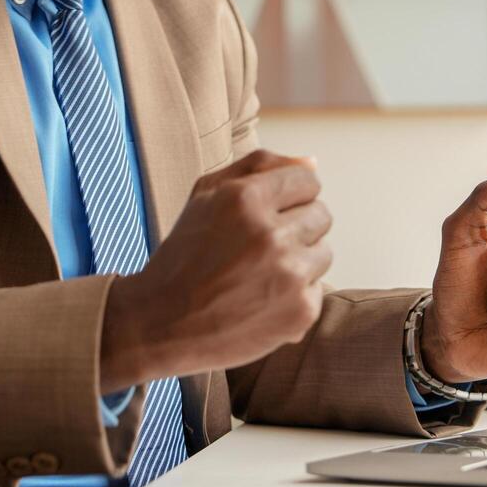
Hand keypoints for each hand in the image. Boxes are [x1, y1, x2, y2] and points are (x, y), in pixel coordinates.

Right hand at [100, 150, 331, 391]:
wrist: (162, 324)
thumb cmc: (184, 254)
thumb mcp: (206, 194)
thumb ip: (259, 166)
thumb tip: (313, 162)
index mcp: (245, 198)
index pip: (308, 180)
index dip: (290, 195)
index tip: (271, 212)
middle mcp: (271, 234)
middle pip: (321, 214)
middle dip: (295, 226)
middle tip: (260, 246)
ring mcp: (289, 274)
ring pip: (324, 252)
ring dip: (299, 260)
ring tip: (260, 273)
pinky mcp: (300, 311)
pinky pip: (317, 288)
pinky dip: (295, 295)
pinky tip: (261, 300)